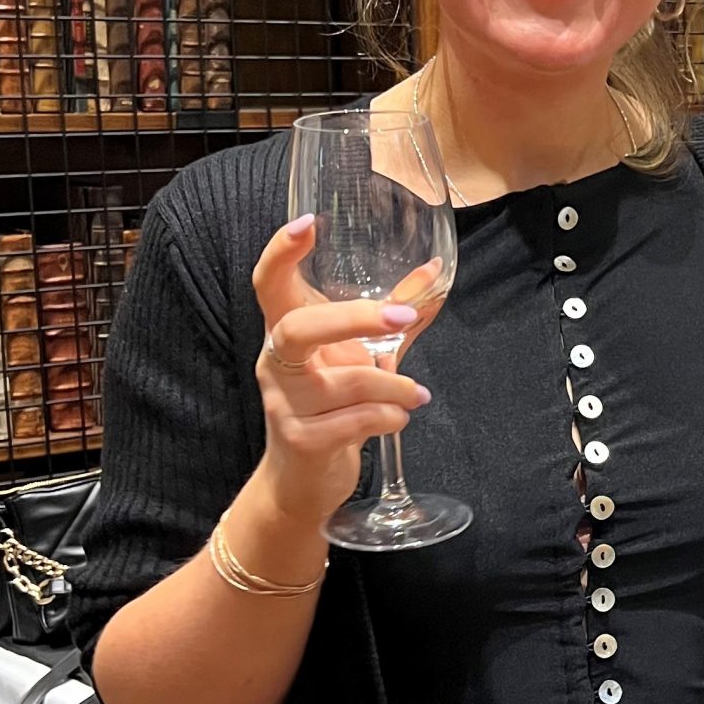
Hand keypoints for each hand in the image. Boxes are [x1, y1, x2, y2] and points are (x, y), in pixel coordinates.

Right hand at [249, 213, 442, 531]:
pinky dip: (388, 416)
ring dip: (394, 385)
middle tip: (402, 317)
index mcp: (284, 333)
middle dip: (354, 318)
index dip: (280, 252)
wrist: (302, 481)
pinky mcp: (300, 441)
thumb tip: (435, 271)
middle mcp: (275, 363)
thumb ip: (391, 317)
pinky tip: (397, 417)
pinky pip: (355, 421)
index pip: (268, 283)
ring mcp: (284, 404)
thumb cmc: (331, 406)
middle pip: (299, 327)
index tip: (307, 222)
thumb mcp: (356, 357)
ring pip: (345, 382)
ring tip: (416, 394)